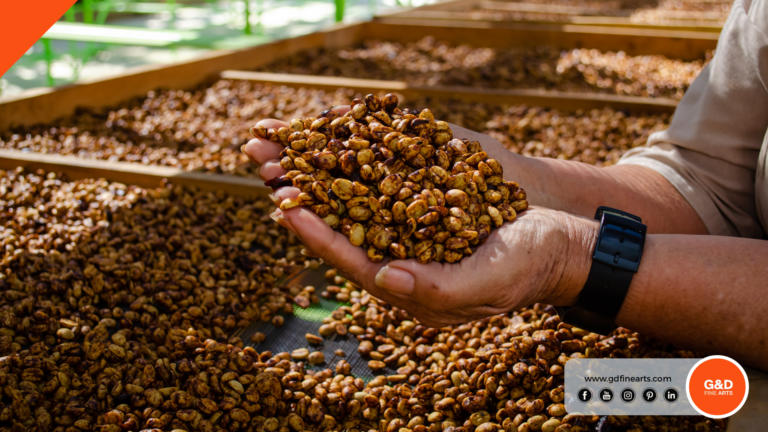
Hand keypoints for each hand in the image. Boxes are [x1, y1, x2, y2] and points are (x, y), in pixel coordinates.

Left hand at [241, 117, 596, 326]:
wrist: (561, 247)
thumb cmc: (529, 265)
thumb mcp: (489, 278)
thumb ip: (436, 287)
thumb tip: (382, 278)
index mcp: (412, 290)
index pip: (353, 262)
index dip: (318, 236)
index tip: (285, 208)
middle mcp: (403, 267)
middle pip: (344, 236)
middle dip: (307, 205)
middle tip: (270, 174)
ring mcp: (412, 242)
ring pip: (356, 213)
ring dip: (323, 184)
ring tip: (289, 159)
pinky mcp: (424, 219)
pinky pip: (382, 195)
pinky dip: (358, 174)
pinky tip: (339, 153)